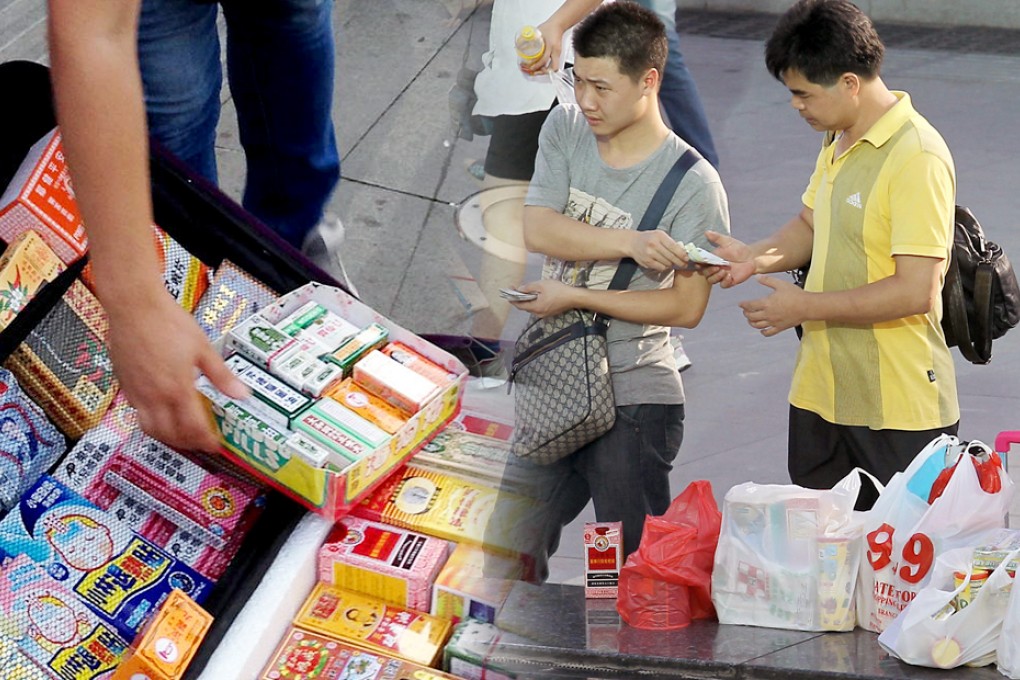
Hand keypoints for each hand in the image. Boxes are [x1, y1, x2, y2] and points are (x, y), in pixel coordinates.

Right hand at [106, 291, 247, 451]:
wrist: (134, 306)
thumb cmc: (167, 321)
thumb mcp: (203, 348)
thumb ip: (221, 376)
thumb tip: (241, 393)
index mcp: (177, 388)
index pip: (193, 428)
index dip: (205, 440)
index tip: (214, 444)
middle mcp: (155, 395)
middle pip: (170, 435)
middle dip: (188, 444)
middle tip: (200, 442)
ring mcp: (137, 392)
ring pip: (150, 429)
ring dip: (167, 438)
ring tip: (182, 435)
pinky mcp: (125, 386)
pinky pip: (137, 414)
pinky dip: (151, 422)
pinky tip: (162, 414)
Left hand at [505, 280, 576, 317]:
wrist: (574, 297)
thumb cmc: (558, 290)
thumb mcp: (541, 285)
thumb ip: (529, 287)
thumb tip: (520, 289)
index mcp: (535, 307)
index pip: (519, 306)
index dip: (513, 299)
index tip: (508, 292)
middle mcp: (539, 313)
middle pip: (525, 307)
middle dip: (520, 298)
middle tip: (516, 289)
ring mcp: (545, 314)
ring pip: (532, 307)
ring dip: (528, 300)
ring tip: (525, 290)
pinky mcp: (550, 312)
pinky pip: (539, 307)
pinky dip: (535, 301)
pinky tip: (536, 295)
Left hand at [520, 20, 562, 74]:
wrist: (558, 24)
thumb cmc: (549, 27)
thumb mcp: (538, 33)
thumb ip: (531, 39)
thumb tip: (521, 46)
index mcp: (551, 46)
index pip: (544, 59)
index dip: (537, 65)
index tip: (531, 67)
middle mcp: (556, 52)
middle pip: (552, 68)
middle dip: (543, 72)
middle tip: (533, 72)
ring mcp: (558, 54)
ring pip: (553, 68)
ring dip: (545, 71)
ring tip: (536, 71)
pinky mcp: (557, 54)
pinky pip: (553, 64)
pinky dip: (547, 67)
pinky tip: (540, 66)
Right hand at [629, 230, 687, 271]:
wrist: (632, 242)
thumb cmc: (649, 238)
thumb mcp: (659, 235)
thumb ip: (670, 242)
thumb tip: (683, 252)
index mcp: (659, 236)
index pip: (673, 247)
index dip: (682, 254)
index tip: (687, 258)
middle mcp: (654, 244)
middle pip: (671, 256)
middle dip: (680, 262)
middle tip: (684, 264)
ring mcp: (649, 254)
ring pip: (667, 263)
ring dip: (672, 264)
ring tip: (673, 263)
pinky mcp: (647, 262)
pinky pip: (660, 267)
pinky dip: (665, 267)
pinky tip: (665, 264)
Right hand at [700, 230, 755, 287]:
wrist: (752, 257)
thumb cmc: (738, 249)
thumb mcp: (727, 241)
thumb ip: (716, 238)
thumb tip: (706, 232)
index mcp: (712, 259)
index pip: (701, 263)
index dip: (698, 263)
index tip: (699, 263)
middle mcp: (715, 268)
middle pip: (705, 273)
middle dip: (709, 271)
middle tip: (717, 267)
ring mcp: (721, 276)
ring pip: (712, 280)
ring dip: (716, 276)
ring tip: (724, 271)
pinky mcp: (729, 281)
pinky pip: (723, 285)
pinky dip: (725, 281)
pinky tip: (729, 276)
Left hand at [738, 275, 805, 336]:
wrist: (807, 306)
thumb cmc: (795, 294)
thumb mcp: (780, 284)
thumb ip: (767, 280)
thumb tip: (756, 277)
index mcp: (767, 303)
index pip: (750, 305)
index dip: (743, 305)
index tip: (740, 304)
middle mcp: (768, 314)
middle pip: (751, 316)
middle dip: (746, 313)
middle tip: (745, 311)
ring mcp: (773, 322)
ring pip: (757, 325)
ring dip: (751, 323)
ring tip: (750, 320)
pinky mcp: (780, 328)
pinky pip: (768, 333)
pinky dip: (763, 332)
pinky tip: (762, 330)